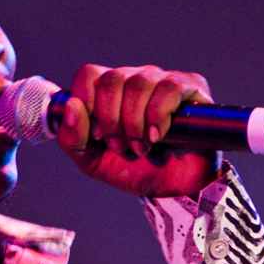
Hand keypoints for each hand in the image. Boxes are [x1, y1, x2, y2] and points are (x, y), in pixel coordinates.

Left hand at [56, 64, 222, 197]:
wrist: (172, 189)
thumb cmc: (134, 169)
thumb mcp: (92, 161)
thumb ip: (72, 138)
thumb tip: (72, 106)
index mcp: (109, 91)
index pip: (89, 75)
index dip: (88, 104)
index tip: (96, 135)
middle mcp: (135, 79)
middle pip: (111, 79)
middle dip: (112, 120)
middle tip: (121, 146)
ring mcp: (163, 80)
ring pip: (138, 83)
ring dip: (135, 123)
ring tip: (141, 146)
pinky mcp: (191, 87)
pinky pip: (169, 88)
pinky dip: (158, 116)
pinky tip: (158, 136)